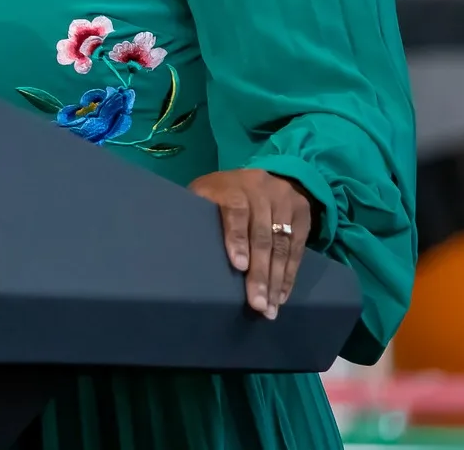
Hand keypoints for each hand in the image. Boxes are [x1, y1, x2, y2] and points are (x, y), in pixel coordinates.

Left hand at [189, 169, 313, 319]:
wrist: (270, 173)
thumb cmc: (224, 191)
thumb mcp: (206, 192)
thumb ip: (198, 211)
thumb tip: (179, 242)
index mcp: (233, 185)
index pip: (236, 211)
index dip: (237, 238)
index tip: (239, 265)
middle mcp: (262, 191)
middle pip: (263, 235)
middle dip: (260, 273)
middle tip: (257, 304)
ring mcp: (285, 203)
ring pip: (282, 246)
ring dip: (276, 280)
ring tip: (269, 308)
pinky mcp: (303, 216)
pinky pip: (297, 250)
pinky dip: (289, 275)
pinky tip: (281, 296)